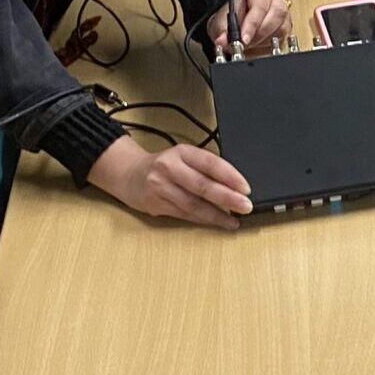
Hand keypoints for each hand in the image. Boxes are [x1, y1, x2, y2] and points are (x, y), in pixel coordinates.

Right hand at [88, 137, 252, 229]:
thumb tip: (235, 183)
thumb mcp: (184, 156)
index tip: (246, 188)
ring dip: (216, 215)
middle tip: (245, 206)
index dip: (230, 176)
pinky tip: (217, 222)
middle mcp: (170, 168)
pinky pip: (184, 214)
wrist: (128, 175)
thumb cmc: (164, 165)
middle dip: (227, 198)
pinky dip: (202, 220)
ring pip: (193, 204)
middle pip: (202, 185)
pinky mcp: (155, 205)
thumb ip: (204, 166)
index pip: (210, 163)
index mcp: (182, 152)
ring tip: (234, 220)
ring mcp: (160, 188)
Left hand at [205, 0, 291, 51]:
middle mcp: (277, 1)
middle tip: (244, 44)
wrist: (236, 21)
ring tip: (248, 45)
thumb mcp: (222, 21)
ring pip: (281, 30)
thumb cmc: (233, 15)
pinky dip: (268, 47)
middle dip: (258, 34)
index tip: (243, 39)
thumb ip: (222, 30)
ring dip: (263, 42)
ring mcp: (284, 16)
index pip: (260, 6)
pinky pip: (282, 41)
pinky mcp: (286, 30)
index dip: (252, 24)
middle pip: (276, 16)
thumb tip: (222, 41)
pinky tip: (256, 48)